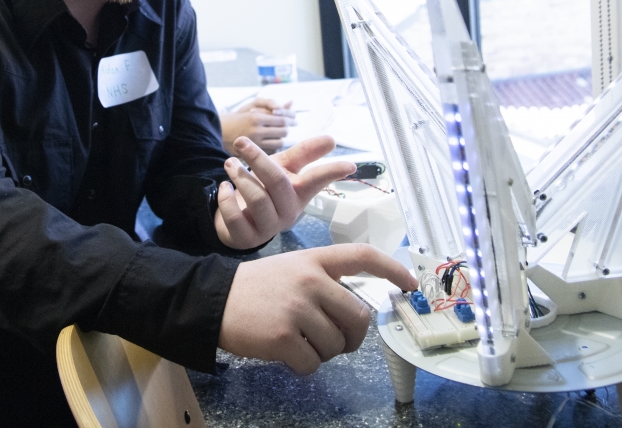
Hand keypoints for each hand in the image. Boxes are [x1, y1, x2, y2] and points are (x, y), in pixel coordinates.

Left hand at [214, 135, 354, 248]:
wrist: (239, 222)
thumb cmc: (266, 191)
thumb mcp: (284, 169)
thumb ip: (304, 154)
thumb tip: (332, 139)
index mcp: (299, 194)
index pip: (318, 180)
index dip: (332, 172)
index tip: (350, 165)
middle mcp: (287, 212)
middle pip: (278, 183)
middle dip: (258, 160)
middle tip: (241, 143)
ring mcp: (268, 227)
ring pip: (257, 199)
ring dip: (240, 177)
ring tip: (229, 163)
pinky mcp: (246, 237)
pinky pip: (235, 217)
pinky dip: (226, 199)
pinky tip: (224, 187)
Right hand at [218, 244, 416, 374]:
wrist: (212, 299)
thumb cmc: (255, 288)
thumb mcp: (291, 269)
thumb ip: (322, 282)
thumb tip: (354, 314)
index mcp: (314, 260)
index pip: (361, 256)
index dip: (391, 268)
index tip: (409, 284)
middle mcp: (310, 280)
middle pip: (358, 317)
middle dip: (353, 338)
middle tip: (339, 342)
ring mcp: (297, 308)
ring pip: (336, 344)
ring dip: (323, 352)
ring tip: (301, 342)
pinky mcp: (284, 336)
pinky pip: (313, 364)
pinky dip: (303, 365)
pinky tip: (287, 353)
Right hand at [221, 99, 291, 154]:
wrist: (218, 133)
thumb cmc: (237, 117)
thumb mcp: (252, 106)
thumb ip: (271, 104)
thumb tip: (291, 103)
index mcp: (256, 118)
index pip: (282, 119)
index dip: (291, 118)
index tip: (294, 118)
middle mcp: (256, 132)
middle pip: (284, 131)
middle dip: (287, 128)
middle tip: (288, 125)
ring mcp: (254, 145)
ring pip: (280, 143)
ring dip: (282, 138)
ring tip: (279, 133)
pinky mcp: (253, 156)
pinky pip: (272, 151)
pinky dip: (274, 146)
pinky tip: (270, 141)